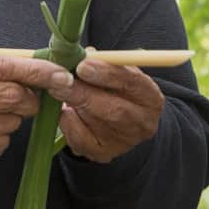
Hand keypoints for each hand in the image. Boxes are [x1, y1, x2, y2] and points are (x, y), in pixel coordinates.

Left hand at [47, 59, 164, 163]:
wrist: (124, 122)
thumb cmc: (118, 90)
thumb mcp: (119, 73)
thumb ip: (105, 63)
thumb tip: (85, 53)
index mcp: (151, 98)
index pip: (133, 83)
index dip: (108, 73)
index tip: (84, 65)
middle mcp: (142, 123)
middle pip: (114, 109)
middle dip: (83, 92)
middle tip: (60, 79)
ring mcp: (124, 142)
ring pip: (96, 123)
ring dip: (73, 104)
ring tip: (57, 89)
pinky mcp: (104, 154)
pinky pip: (82, 140)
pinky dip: (69, 124)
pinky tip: (65, 111)